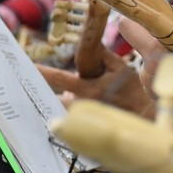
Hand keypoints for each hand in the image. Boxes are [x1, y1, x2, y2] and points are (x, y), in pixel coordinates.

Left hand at [38, 48, 153, 114]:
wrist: (143, 115)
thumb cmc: (131, 90)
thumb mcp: (120, 68)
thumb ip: (104, 55)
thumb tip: (92, 41)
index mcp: (89, 88)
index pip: (61, 79)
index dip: (44, 73)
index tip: (29, 67)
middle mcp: (82, 104)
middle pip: (54, 101)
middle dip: (43, 96)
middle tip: (32, 91)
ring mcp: (83, 119)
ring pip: (61, 112)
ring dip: (57, 106)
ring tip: (56, 102)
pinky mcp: (86, 130)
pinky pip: (70, 125)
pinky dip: (66, 120)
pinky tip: (66, 118)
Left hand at [119, 7, 172, 93]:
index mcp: (155, 57)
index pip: (128, 25)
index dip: (138, 13)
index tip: (147, 7)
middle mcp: (146, 72)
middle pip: (149, 39)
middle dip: (168, 37)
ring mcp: (151, 87)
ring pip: (159, 56)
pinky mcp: (159, 97)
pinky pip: (165, 72)